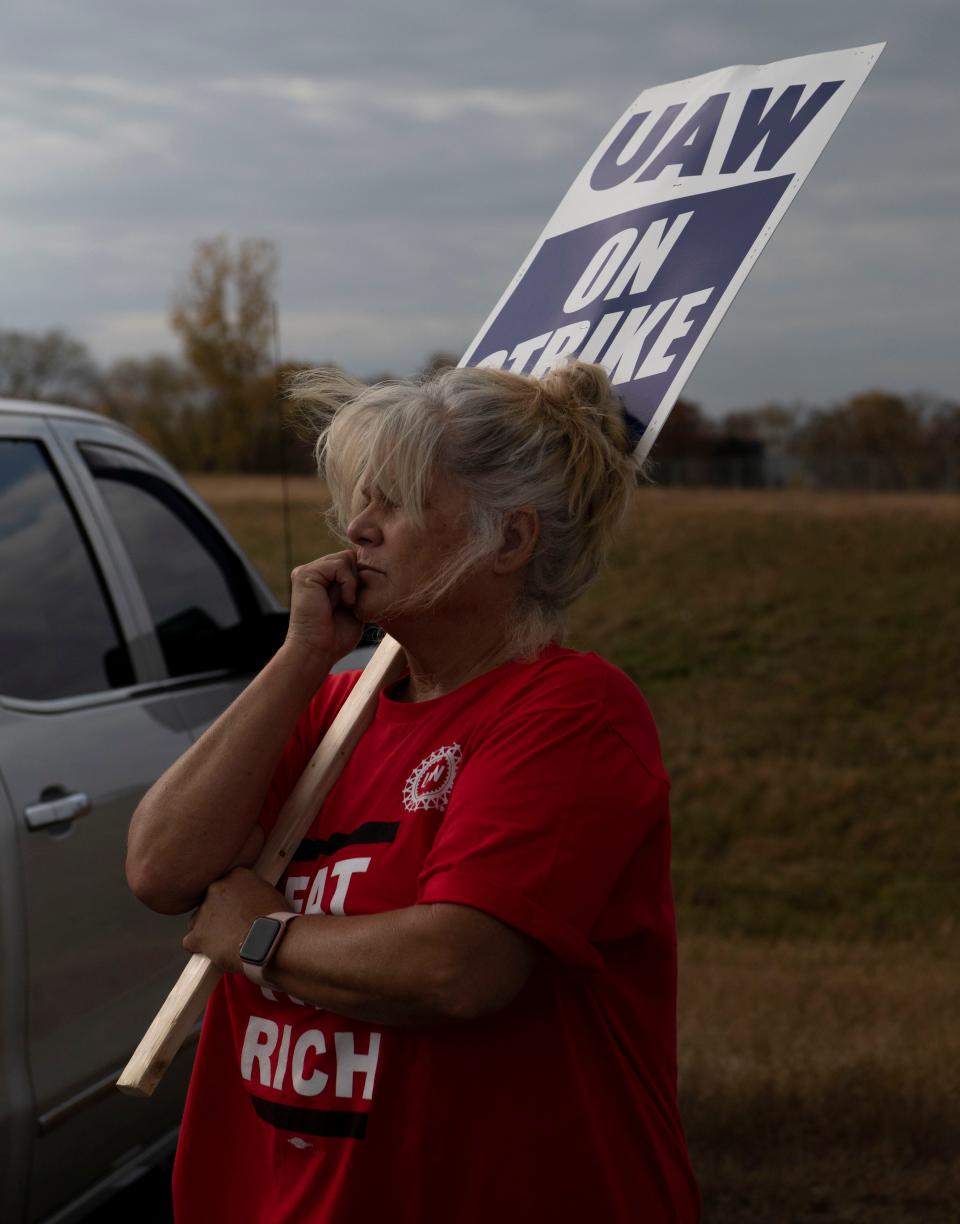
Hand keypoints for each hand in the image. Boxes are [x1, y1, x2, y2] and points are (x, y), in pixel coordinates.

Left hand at [182, 867, 289, 973]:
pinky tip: (214, 952)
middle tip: (231, 925)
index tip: (238, 908)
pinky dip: (199, 947)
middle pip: (209, 900)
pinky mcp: (197, 934)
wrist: (270, 941)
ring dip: (207, 929)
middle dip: (216, 912)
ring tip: (225, 942)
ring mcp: (204, 911)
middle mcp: (216, 888)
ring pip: (197, 920)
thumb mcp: (269, 893)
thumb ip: (252, 891)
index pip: (226, 883)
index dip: (231, 899)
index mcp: (235, 875)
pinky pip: (190, 941)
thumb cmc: (276, 919)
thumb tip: (249, 899)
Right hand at [285, 549, 364, 664]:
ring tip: (347, 604)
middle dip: (357, 580)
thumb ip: (357, 586)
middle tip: (350, 605)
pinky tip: (345, 602)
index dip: (361, 579)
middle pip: (350, 556)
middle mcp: (313, 572)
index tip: (357, 603)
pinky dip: (348, 583)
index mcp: (322, 579)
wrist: (318, 651)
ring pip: (346, 558)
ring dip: (353, 583)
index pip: (351, 562)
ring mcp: (307, 571)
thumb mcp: (354, 606)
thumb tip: (370, 569)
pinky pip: (339, 564)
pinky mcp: (306, 573)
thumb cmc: (337, 637)